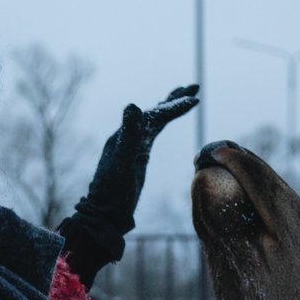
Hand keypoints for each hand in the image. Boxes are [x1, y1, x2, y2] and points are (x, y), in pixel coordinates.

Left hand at [60, 85, 198, 262]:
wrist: (104, 213)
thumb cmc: (114, 192)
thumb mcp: (123, 163)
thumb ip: (129, 135)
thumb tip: (133, 105)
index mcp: (128, 136)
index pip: (156, 115)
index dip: (175, 106)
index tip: (195, 99)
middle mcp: (130, 137)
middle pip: (155, 112)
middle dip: (174, 99)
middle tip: (194, 87)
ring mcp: (133, 146)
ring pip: (154, 121)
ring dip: (169, 108)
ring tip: (183, 98)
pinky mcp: (137, 156)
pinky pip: (152, 134)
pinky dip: (162, 124)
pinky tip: (163, 124)